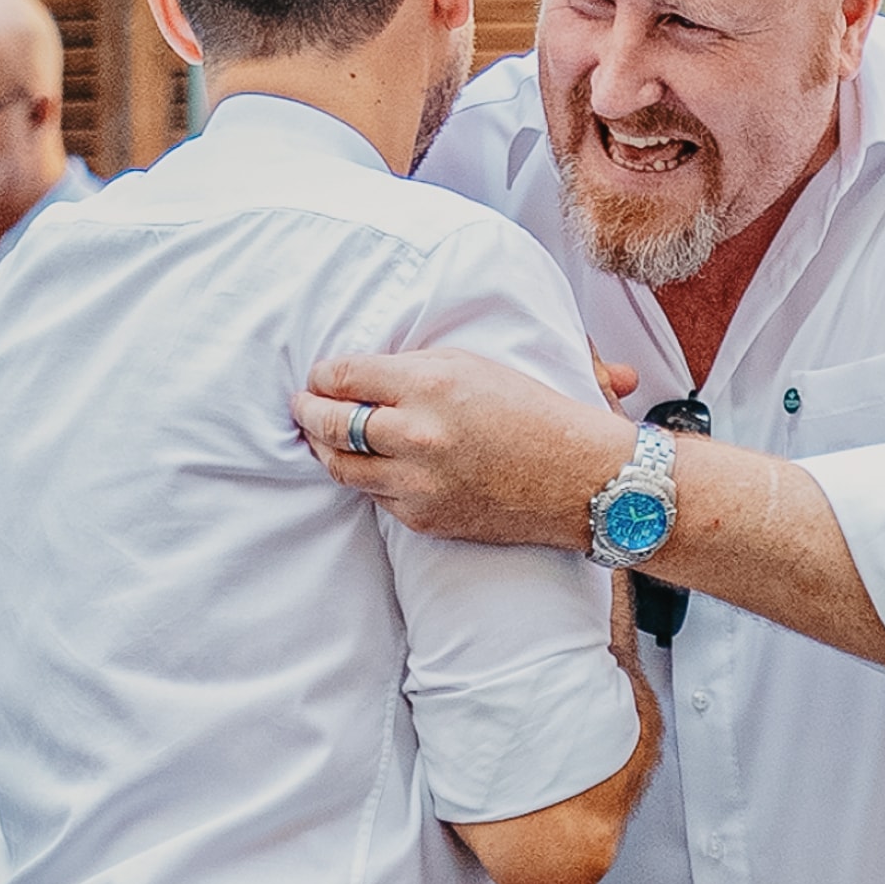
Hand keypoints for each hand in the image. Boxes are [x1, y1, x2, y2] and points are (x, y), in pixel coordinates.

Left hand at [293, 346, 634, 548]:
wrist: (581, 479)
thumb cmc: (535, 413)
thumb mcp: (476, 366)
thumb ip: (413, 368)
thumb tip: (357, 375)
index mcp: (432, 383)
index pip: (344, 375)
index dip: (323, 375)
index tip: (319, 376)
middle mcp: (418, 433)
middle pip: (330, 422)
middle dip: (309, 410)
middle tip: (303, 405)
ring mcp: (417, 481)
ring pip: (341, 466)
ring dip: (324, 448)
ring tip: (321, 436)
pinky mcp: (424, 517)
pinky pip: (376, 496)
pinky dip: (369, 478)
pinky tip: (370, 464)